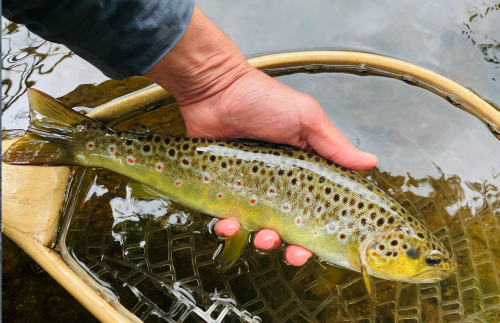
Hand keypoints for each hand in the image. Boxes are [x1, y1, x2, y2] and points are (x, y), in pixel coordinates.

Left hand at [145, 6, 377, 265]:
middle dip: (293, 246)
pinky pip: (227, 216)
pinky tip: (227, 225)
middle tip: (293, 253)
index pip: (315, 207)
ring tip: (261, 237)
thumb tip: (371, 162)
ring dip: (262, 240)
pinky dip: (228, 227)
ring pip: (258, 227)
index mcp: (301, 170)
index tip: (323, 246)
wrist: (215, 88)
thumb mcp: (306, 118)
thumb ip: (334, 144)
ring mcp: (249, 188)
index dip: (320, 230)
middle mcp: (277, 183)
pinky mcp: (222, 188)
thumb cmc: (263, 99)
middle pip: (289, 225)